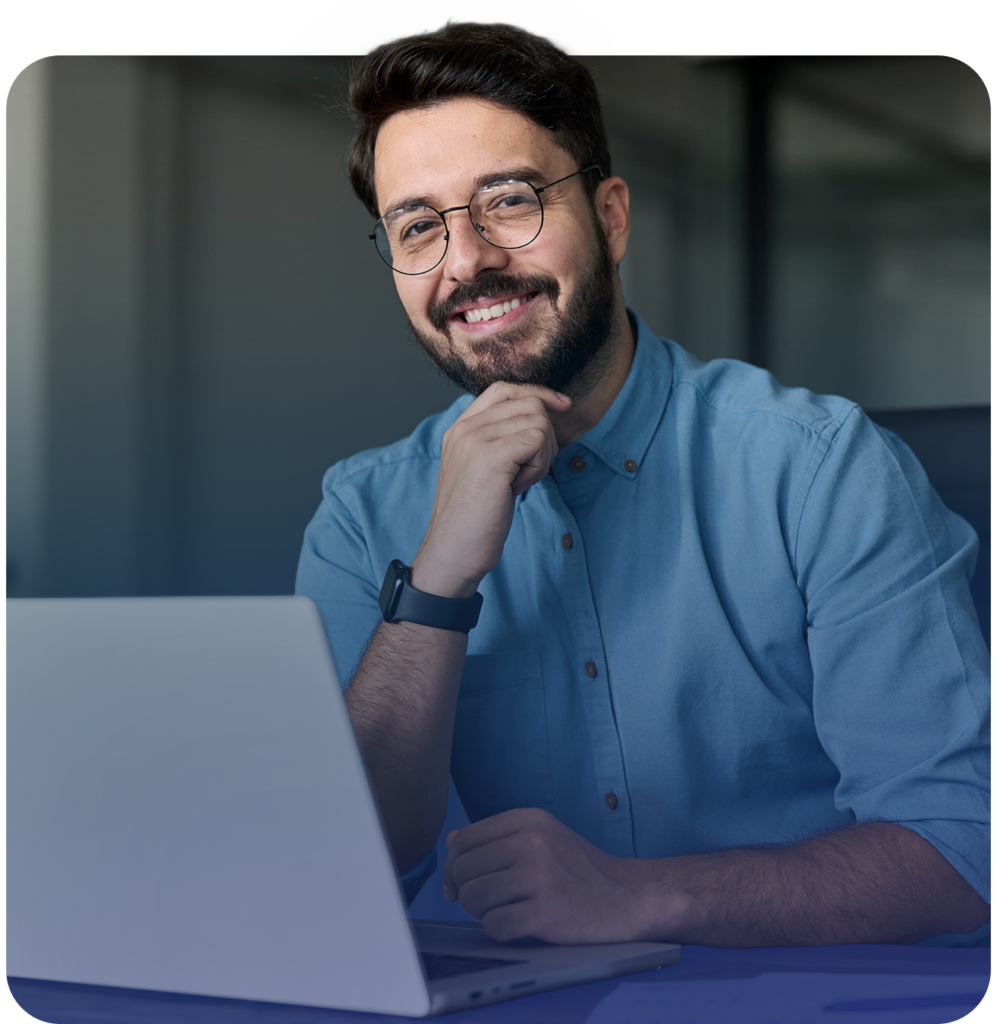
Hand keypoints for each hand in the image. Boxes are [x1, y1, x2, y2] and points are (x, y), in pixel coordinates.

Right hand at [411, 384, 570, 598]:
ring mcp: (475, 439)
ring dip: (541, 456)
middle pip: (529, 403)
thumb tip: (544, 417)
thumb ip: (501, 440)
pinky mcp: (491, 456)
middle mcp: (464, 428)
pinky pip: (538, 441)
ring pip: (538, 422)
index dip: (537, 392)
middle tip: (526, 473)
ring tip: (519, 483)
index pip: (503, 389)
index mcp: (460, 429)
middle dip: (544, 437)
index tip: (562, 406)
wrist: (454, 551)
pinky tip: (518, 488)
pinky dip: (539, 466)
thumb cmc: (475, 520)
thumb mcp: (484, 470)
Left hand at [441, 807, 650, 943]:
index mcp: (528, 820)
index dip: (454, 866)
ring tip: (505, 910)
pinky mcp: (546, 912)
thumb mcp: (543, 836)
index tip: (462, 883)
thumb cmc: (579, 869)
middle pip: (463, 869)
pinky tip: (519, 925)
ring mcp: (540, 876)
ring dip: (481, 912)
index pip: (463, 839)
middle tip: (488, 900)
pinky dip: (499, 930)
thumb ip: (497, 837)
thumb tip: (450, 843)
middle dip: (466, 891)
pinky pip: (494, 925)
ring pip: (473, 897)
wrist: (628, 896)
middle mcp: (532, 842)